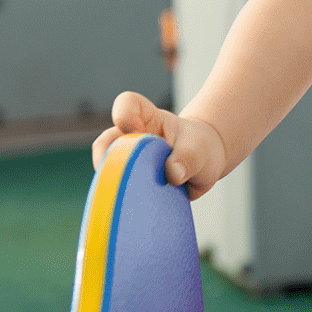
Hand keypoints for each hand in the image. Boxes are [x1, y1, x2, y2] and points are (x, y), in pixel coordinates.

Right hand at [91, 92, 227, 200]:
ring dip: (120, 184)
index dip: (124, 116)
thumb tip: (172, 174)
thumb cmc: (199, 148)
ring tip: (140, 195)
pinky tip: (142, 207)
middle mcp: (132, 139)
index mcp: (148, 119)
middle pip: (106, 143)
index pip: (126, 104)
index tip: (136, 131)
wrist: (204, 165)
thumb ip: (188, 158)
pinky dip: (127, 200)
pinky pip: (121, 192)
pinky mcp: (132, 184)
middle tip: (131, 175)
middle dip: (113, 161)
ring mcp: (129, 162)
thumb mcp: (199, 149)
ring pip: (108, 172)